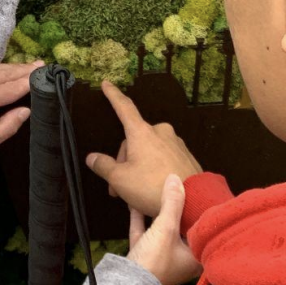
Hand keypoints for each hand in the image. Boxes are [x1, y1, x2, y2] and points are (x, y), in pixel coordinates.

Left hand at [0, 61, 41, 164]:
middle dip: (23, 70)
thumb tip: (25, 111)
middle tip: (41, 65)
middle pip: (4, 74)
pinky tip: (6, 69)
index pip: (11, 88)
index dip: (27, 82)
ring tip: (29, 66)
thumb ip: (5, 128)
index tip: (43, 75)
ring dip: (13, 67)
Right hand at [85, 81, 202, 217]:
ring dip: (138, 169)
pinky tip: (152, 190)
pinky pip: (163, 159)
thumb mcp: (120, 179)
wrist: (194, 201)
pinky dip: (154, 171)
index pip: (124, 108)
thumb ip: (104, 166)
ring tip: (134, 195)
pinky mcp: (186, 156)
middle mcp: (160, 132)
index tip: (107, 84)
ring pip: (148, 152)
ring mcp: (175, 143)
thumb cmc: (152, 187)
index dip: (113, 96)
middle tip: (117, 188)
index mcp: (142, 132)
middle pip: (134, 141)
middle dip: (123, 162)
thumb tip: (92, 157)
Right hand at [127, 174, 201, 284]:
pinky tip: (135, 204)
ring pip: (161, 230)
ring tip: (158, 193)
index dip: (202, 211)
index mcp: (196, 257)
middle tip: (181, 189)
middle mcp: (182, 259)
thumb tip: (175, 178)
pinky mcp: (144, 257)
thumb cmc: (154, 262)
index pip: (203, 229)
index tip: (201, 194)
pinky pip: (144, 233)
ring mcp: (161, 258)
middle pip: (182, 228)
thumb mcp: (166, 228)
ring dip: (158, 213)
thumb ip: (172, 202)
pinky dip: (141, 219)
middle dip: (179, 209)